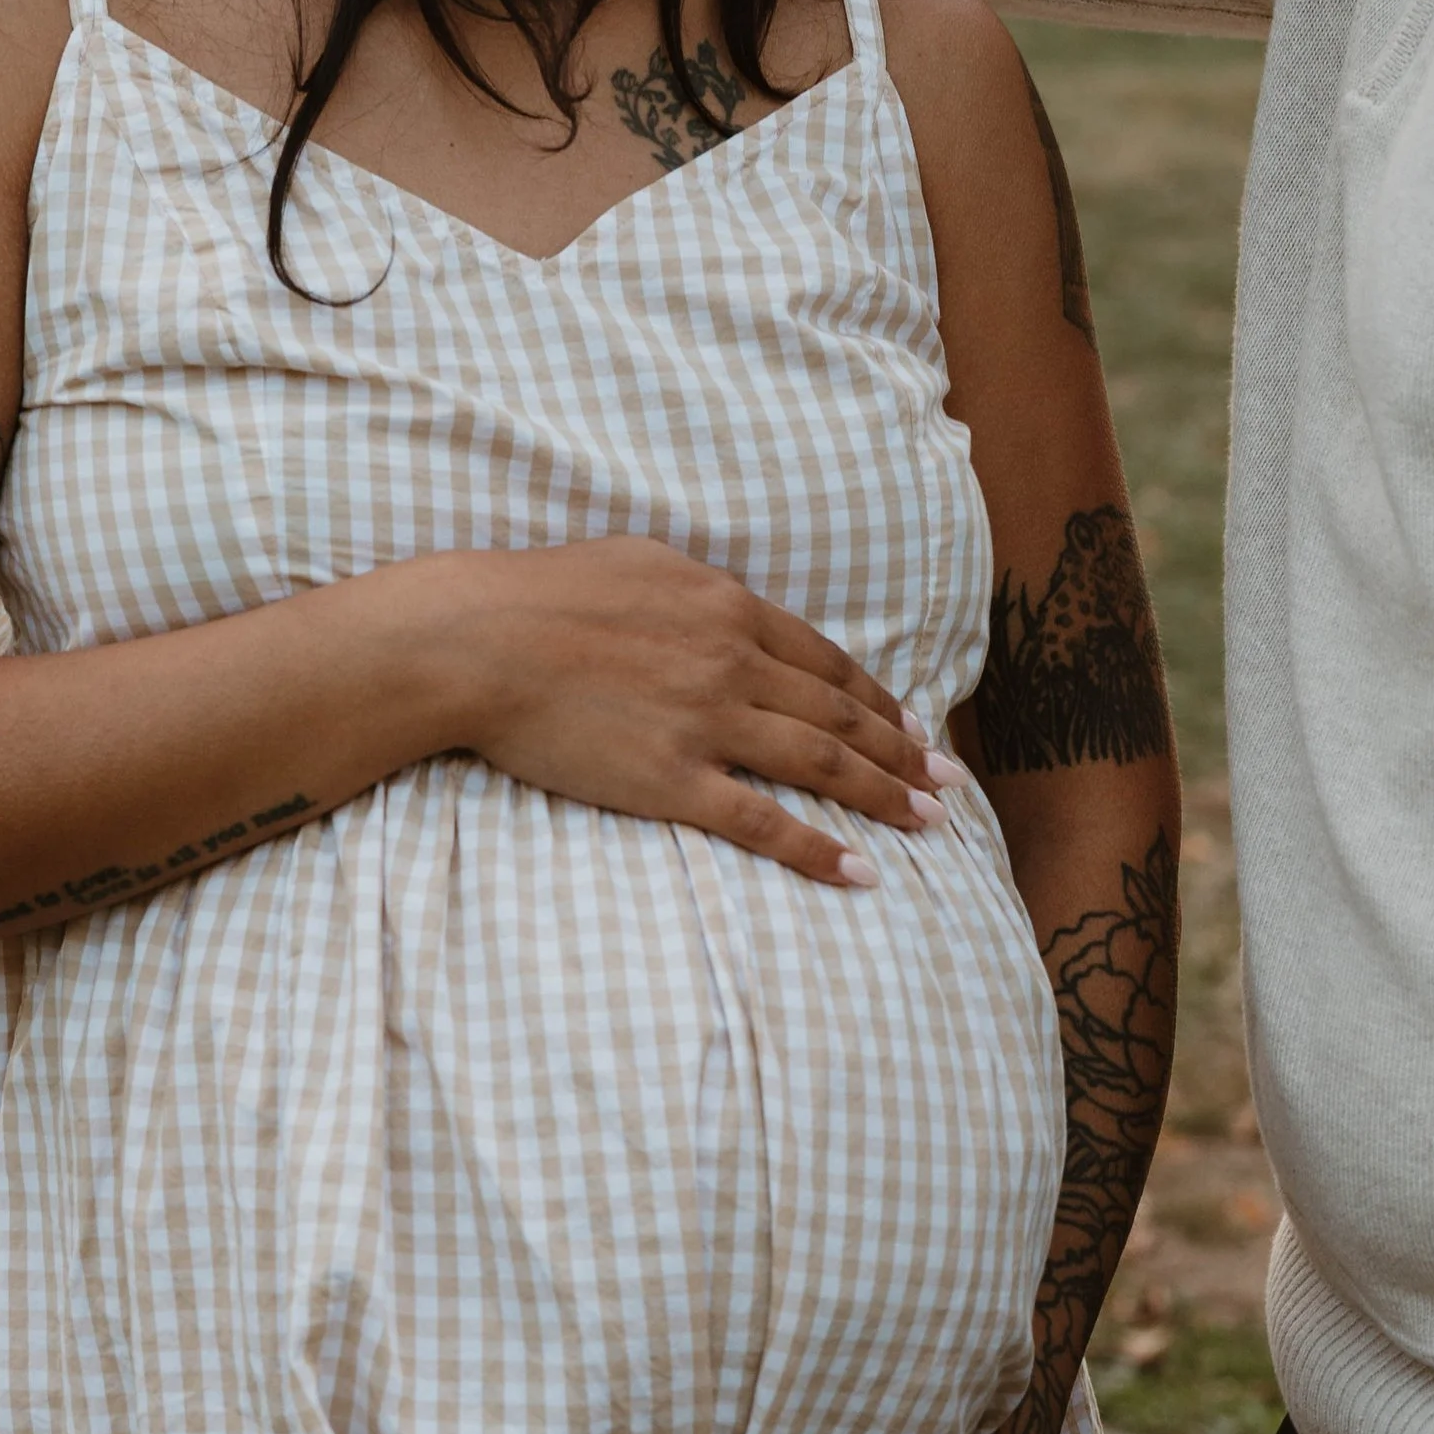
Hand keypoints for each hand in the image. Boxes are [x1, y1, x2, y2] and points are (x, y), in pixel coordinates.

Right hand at [453, 533, 959, 881]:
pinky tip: (859, 871)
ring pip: (819, 763)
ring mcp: (708, 724)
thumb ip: (698, 591)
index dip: (879, 698)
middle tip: (949, 783)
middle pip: (840, 715)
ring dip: (884, 795)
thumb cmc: (547, 593)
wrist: (483, 639)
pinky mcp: (673, 780)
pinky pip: (762, 822)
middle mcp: (734, 665)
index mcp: (729, 610)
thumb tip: (725, 605)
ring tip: (928, 823)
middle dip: (904, 752)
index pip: (827, 662)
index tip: (916, 726)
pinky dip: (817, 849)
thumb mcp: (641, 562)